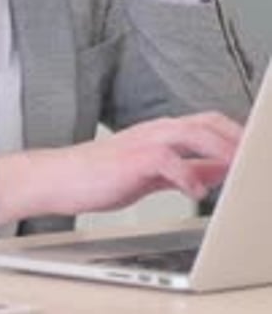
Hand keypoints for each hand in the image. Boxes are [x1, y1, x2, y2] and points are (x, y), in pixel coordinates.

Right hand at [0, 112, 241, 226]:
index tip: (253, 148)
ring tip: (236, 167)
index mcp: (161, 131)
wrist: (62, 177)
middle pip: (205, 122)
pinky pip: (167, 160)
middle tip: (251, 155)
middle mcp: (156, 130)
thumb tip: (220, 169)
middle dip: (233, 137)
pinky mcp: (132, 158)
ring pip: (191, 133)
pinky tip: (196, 191)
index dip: (234, 133)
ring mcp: (144, 141)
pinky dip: (186, 175)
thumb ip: (186, 167)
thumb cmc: (101, 174)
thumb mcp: (152, 171)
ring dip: (218, 149)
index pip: (207, 122)